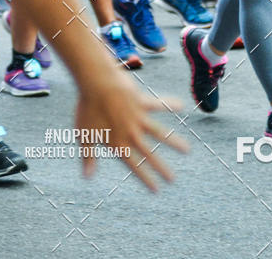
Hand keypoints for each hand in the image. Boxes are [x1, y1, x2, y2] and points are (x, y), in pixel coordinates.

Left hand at [75, 72, 187, 190]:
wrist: (96, 82)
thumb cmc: (87, 108)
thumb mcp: (84, 135)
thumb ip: (88, 157)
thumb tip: (88, 178)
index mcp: (117, 143)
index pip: (134, 166)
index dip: (145, 178)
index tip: (156, 190)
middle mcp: (131, 134)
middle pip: (149, 154)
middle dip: (162, 168)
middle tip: (173, 179)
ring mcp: (138, 118)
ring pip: (160, 133)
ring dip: (174, 142)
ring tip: (187, 149)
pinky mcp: (142, 102)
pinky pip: (158, 104)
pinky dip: (169, 104)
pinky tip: (181, 105)